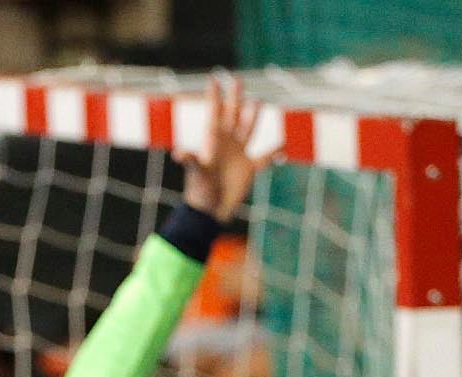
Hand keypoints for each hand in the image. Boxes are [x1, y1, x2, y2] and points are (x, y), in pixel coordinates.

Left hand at [177, 75, 278, 222]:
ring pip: (247, 130)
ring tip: (257, 101)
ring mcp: (237, 155)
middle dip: (235, 98)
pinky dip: (274, 152)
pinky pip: (264, 158)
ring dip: (253, 116)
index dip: (214, 97)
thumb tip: (178, 153)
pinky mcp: (248, 168)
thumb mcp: (197, 174)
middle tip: (237, 79)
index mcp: (213, 142)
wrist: (209, 212)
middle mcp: (226, 144)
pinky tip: (283, 145)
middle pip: (232, 115)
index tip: (214, 79)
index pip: (214, 114)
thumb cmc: (200, 192)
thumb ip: (191, 161)